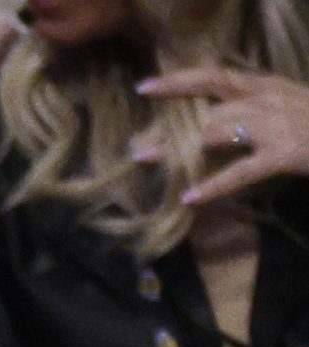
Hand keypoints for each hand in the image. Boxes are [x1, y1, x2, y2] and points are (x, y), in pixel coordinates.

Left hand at [136, 68, 308, 206]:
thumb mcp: (283, 103)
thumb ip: (251, 107)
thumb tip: (214, 120)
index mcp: (265, 85)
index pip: (215, 76)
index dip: (179, 81)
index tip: (146, 88)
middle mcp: (265, 99)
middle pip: (208, 111)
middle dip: (171, 130)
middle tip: (138, 148)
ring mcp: (274, 126)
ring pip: (217, 134)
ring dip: (180, 150)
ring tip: (150, 163)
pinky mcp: (283, 154)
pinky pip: (240, 171)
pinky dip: (214, 184)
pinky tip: (190, 196)